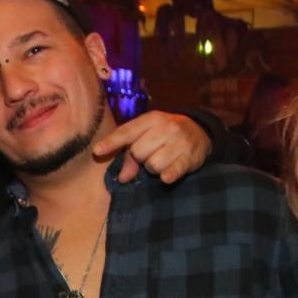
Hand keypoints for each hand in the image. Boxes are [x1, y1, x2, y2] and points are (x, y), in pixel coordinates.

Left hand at [93, 111, 211, 184]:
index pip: (127, 131)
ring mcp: (179, 142)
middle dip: (140, 158)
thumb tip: (122, 178)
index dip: (111, 142)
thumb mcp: (148, 135)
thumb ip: (130, 155)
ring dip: (153, 168)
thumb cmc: (165, 134)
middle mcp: (166, 128)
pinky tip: (167, 175)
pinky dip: (166, 176)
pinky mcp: (189, 158)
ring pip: (152, 165)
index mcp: (151, 119)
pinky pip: (170, 173)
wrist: (200, 131)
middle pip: (137, 152)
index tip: (97, 150)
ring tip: (162, 160)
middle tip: (151, 153)